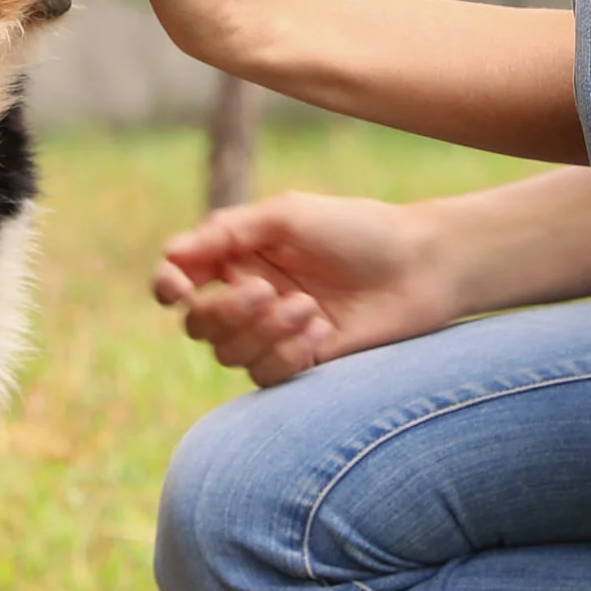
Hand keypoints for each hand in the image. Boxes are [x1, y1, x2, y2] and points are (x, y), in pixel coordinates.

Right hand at [151, 187, 459, 387]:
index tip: (178, 288)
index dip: (168, 285)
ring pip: (228, 354)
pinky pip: (265, 375)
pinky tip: (323, 332)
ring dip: (264, 332)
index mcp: (240, 254)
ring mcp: (273, 333)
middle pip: (198, 324)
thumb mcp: (287, 216)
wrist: (422, 268)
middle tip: (265, 292)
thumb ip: (226, 232)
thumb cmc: (358, 230)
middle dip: (223, 313)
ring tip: (309, 309)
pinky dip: (288, 353)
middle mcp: (249, 295)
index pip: (181, 276)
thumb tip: (171, 254)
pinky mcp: (300, 363)